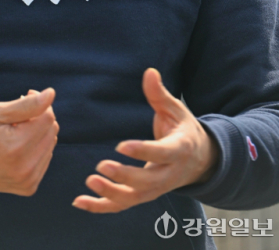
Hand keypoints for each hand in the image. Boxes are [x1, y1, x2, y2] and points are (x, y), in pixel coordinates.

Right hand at [0, 88, 58, 195]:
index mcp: (17, 148)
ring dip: (37, 133)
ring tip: (13, 132)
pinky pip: (44, 159)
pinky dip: (35, 148)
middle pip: (51, 130)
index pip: (48, 117)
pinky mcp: (27, 187)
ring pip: (50, 144)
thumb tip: (52, 93)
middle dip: (38, 118)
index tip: (22, 96)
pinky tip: (16, 146)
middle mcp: (26, 169)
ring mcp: (27, 181)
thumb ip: (27, 105)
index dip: (38, 102)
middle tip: (15, 116)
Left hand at [72, 68, 218, 213]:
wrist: (199, 159)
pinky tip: (79, 201)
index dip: (142, 151)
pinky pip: (122, 205)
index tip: (121, 146)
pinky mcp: (144, 196)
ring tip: (89, 182)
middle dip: (124, 176)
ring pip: (133, 198)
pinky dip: (101, 206)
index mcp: (179, 150)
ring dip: (111, 194)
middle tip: (101, 166)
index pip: (161, 153)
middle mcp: (168, 174)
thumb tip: (149, 72)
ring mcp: (156, 189)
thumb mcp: (176, 109)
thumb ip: (159, 94)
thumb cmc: (182, 129)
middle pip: (147, 182)